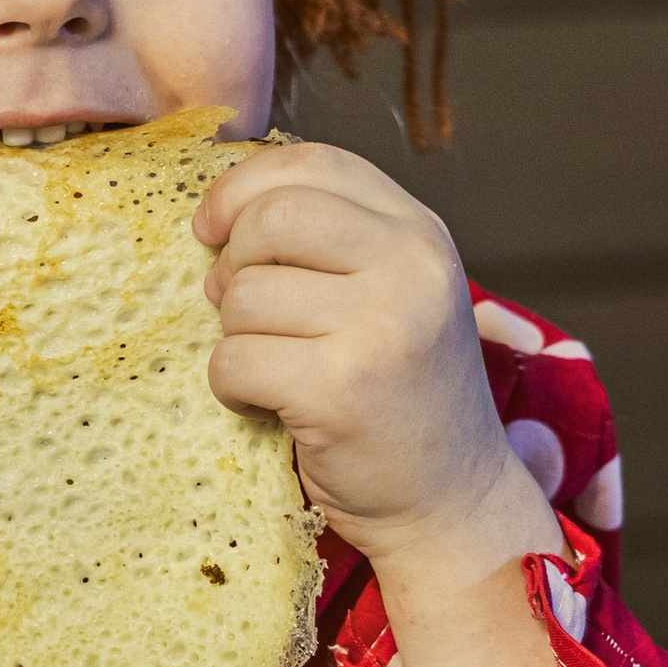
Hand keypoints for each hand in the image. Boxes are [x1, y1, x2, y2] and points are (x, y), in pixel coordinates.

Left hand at [195, 145, 548, 570]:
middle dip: (233, 264)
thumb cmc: (403, 398)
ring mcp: (380, 326)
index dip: (246, 186)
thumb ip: (333, 242)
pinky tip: (268, 405)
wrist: (452, 501)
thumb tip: (220, 213)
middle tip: (244, 311)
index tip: (215, 228)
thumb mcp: (393, 296)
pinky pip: (234, 359)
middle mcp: (412, 268)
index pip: (316, 165)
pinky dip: (231, 387)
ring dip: (236, 337)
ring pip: (244, 294)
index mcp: (421, 234)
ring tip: (276, 369)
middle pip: (271, 218)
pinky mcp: (340, 389)